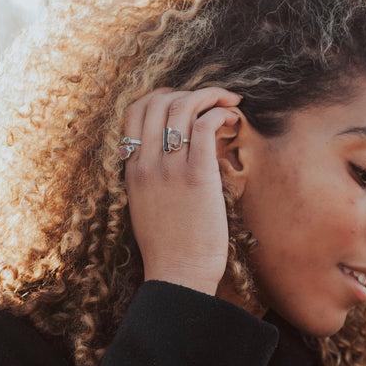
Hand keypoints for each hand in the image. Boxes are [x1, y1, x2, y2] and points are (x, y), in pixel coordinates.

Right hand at [123, 87, 241, 294]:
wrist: (177, 274)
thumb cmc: (168, 246)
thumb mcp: (145, 205)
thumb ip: (151, 176)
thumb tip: (171, 155)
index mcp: (132, 169)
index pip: (135, 112)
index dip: (160, 96)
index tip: (184, 100)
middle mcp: (146, 163)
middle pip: (158, 101)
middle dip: (190, 91)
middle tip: (214, 100)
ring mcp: (169, 169)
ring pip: (183, 106)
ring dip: (210, 96)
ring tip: (229, 104)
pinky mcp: (196, 176)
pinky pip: (204, 125)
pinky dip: (220, 113)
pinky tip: (232, 121)